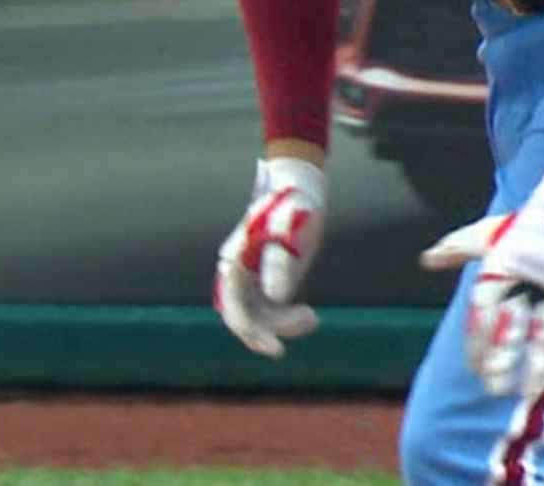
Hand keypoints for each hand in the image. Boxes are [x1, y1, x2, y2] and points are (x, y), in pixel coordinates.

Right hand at [213, 156, 324, 357]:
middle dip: (260, 335)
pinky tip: (310, 315)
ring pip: (258, 318)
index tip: (273, 346)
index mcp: (236, 256)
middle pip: (239, 315)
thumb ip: (281, 263)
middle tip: (280, 351)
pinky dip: (288, 320)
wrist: (300, 192)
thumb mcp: (290, 229)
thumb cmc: (294, 204)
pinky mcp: (266, 283)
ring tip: (311, 317)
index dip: (248, 328)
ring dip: (282, 326)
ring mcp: (251, 278)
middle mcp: (238, 270)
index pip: (233, 301)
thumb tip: (276, 296)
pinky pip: (271, 312)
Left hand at [432, 119, 543, 396]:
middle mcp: (521, 284)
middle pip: (508, 331)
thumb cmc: (523, 223)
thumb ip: (454, 249)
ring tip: (527, 394)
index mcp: (496, 270)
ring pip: (541, 339)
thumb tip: (426, 260)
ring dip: (535, 370)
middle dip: (501, 363)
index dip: (477, 346)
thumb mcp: (484, 232)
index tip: (474, 368)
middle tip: (493, 390)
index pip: (481, 316)